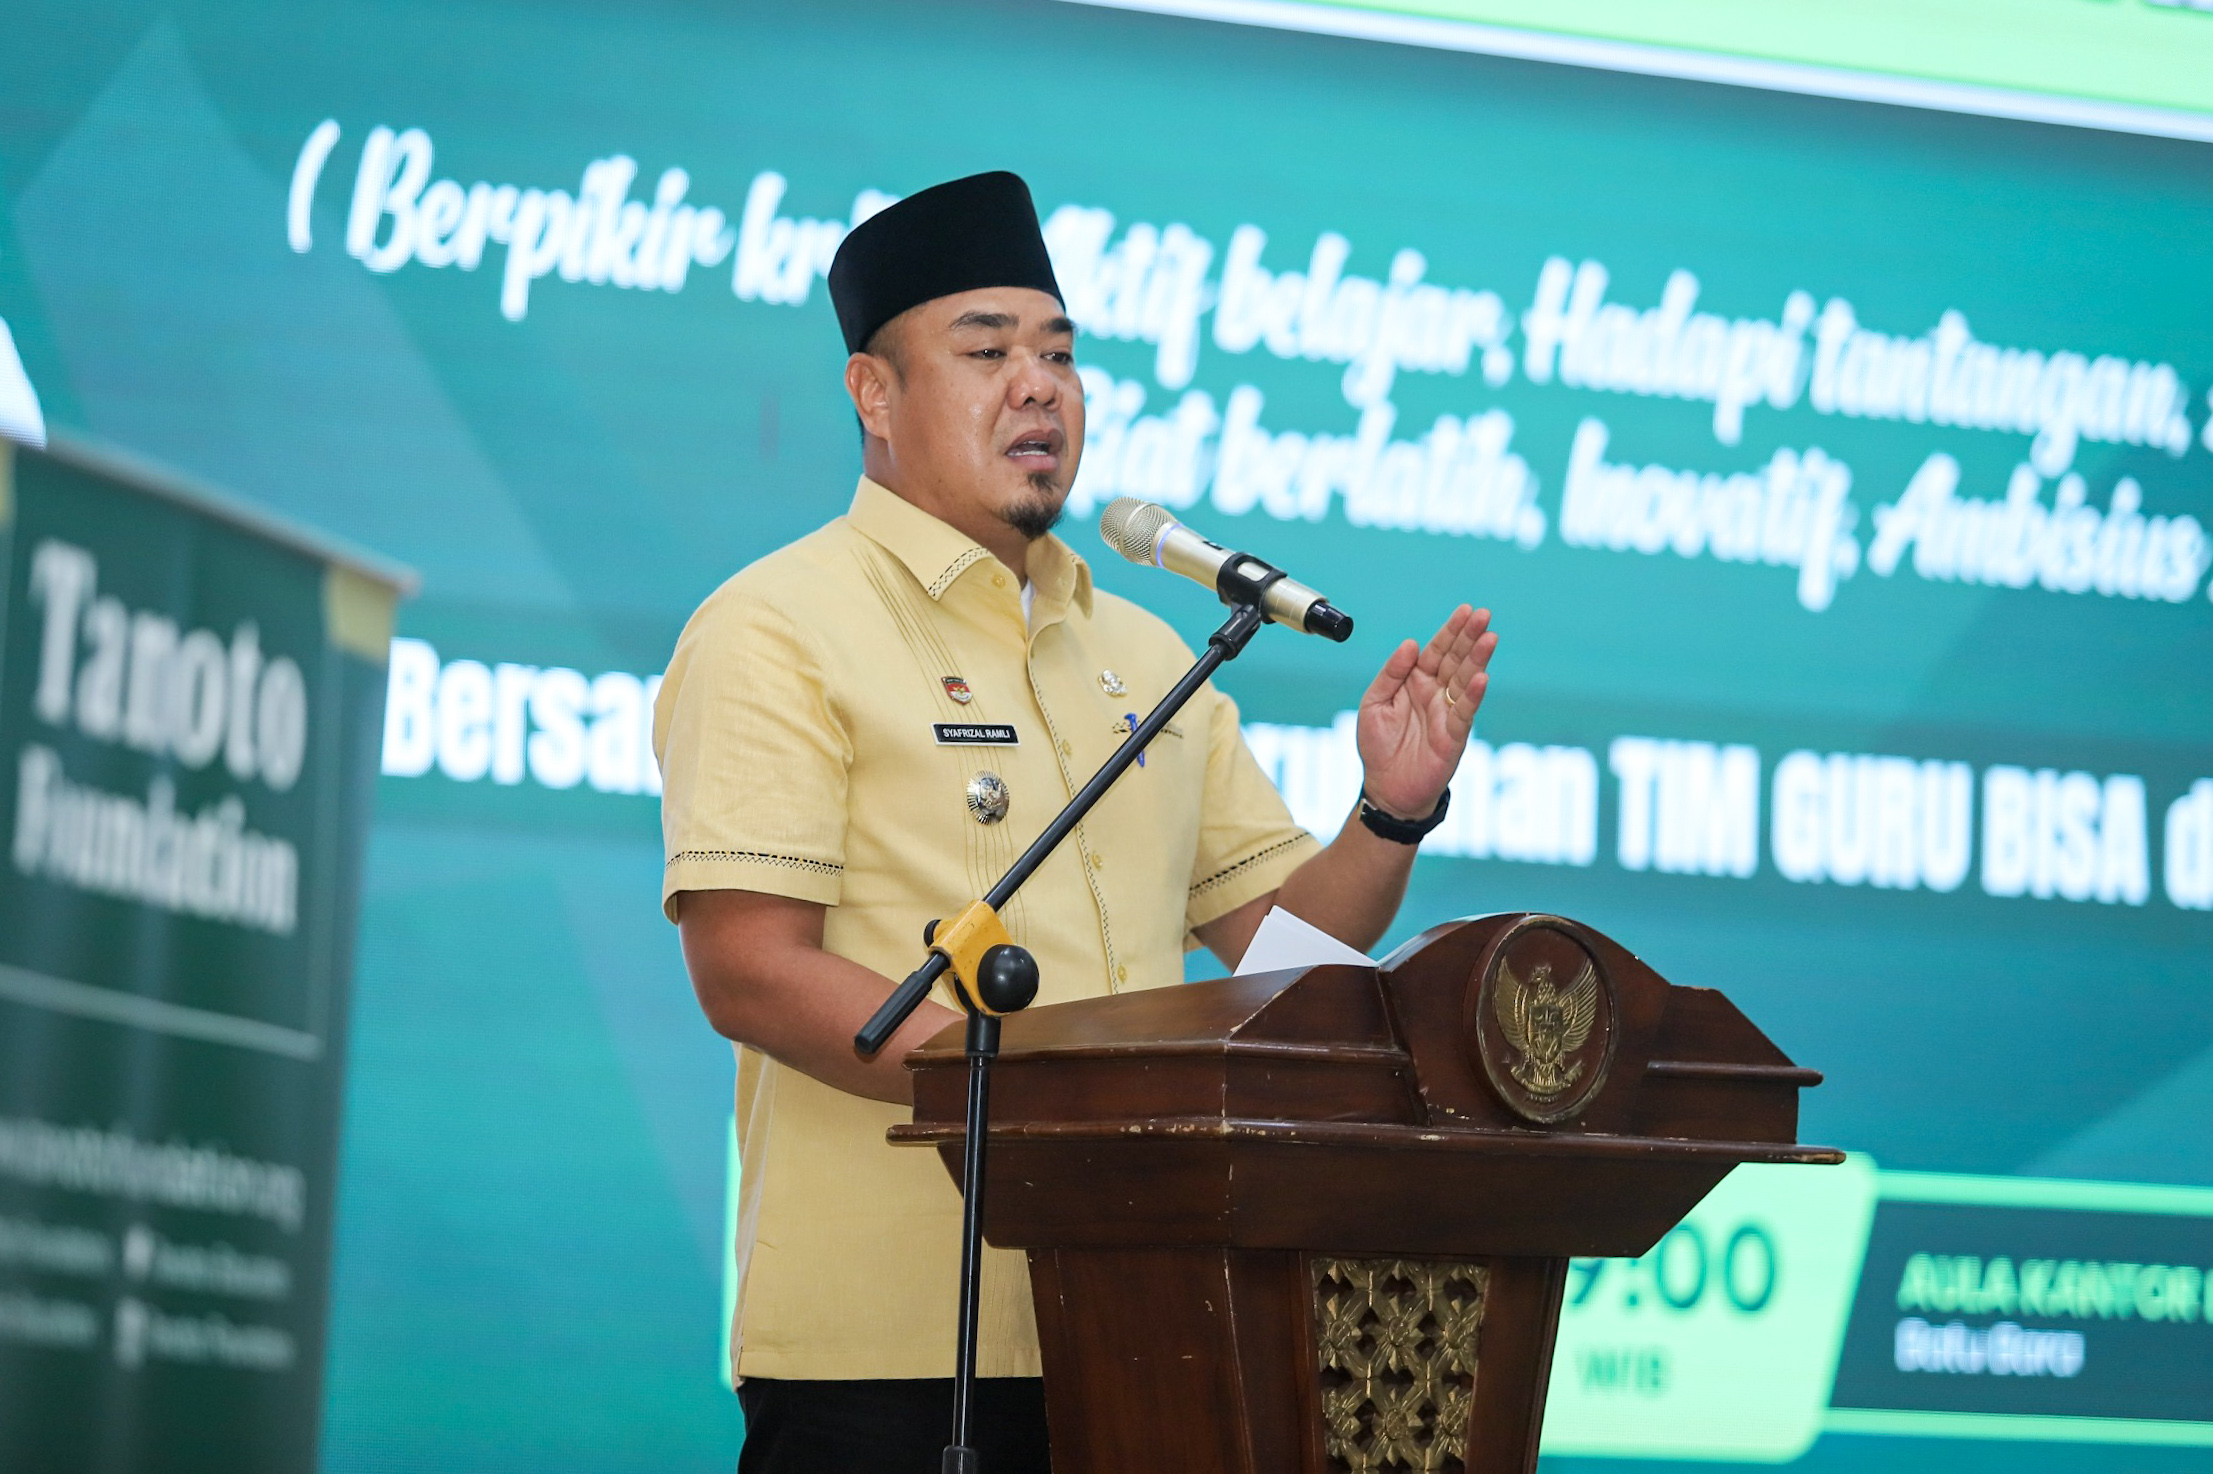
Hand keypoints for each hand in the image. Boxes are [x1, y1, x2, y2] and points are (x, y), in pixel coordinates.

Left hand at [1355, 605, 1495, 819]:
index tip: (1465, 610)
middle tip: (1484, 615)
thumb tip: (1411, 644)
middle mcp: (1435, 693)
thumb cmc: (1379, 747)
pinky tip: (1481, 678)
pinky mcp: (1454, 736)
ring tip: (1490, 637)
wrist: (1386, 789)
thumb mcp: (1373, 703)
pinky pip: (1465, 712)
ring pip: (1464, 680)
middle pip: (1455, 659)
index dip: (1450, 631)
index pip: (1436, 650)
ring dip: (1478, 659)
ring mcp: (1447, 713)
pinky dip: (1473, 695)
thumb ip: (1391, 673)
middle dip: (1470, 637)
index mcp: (1415, 681)